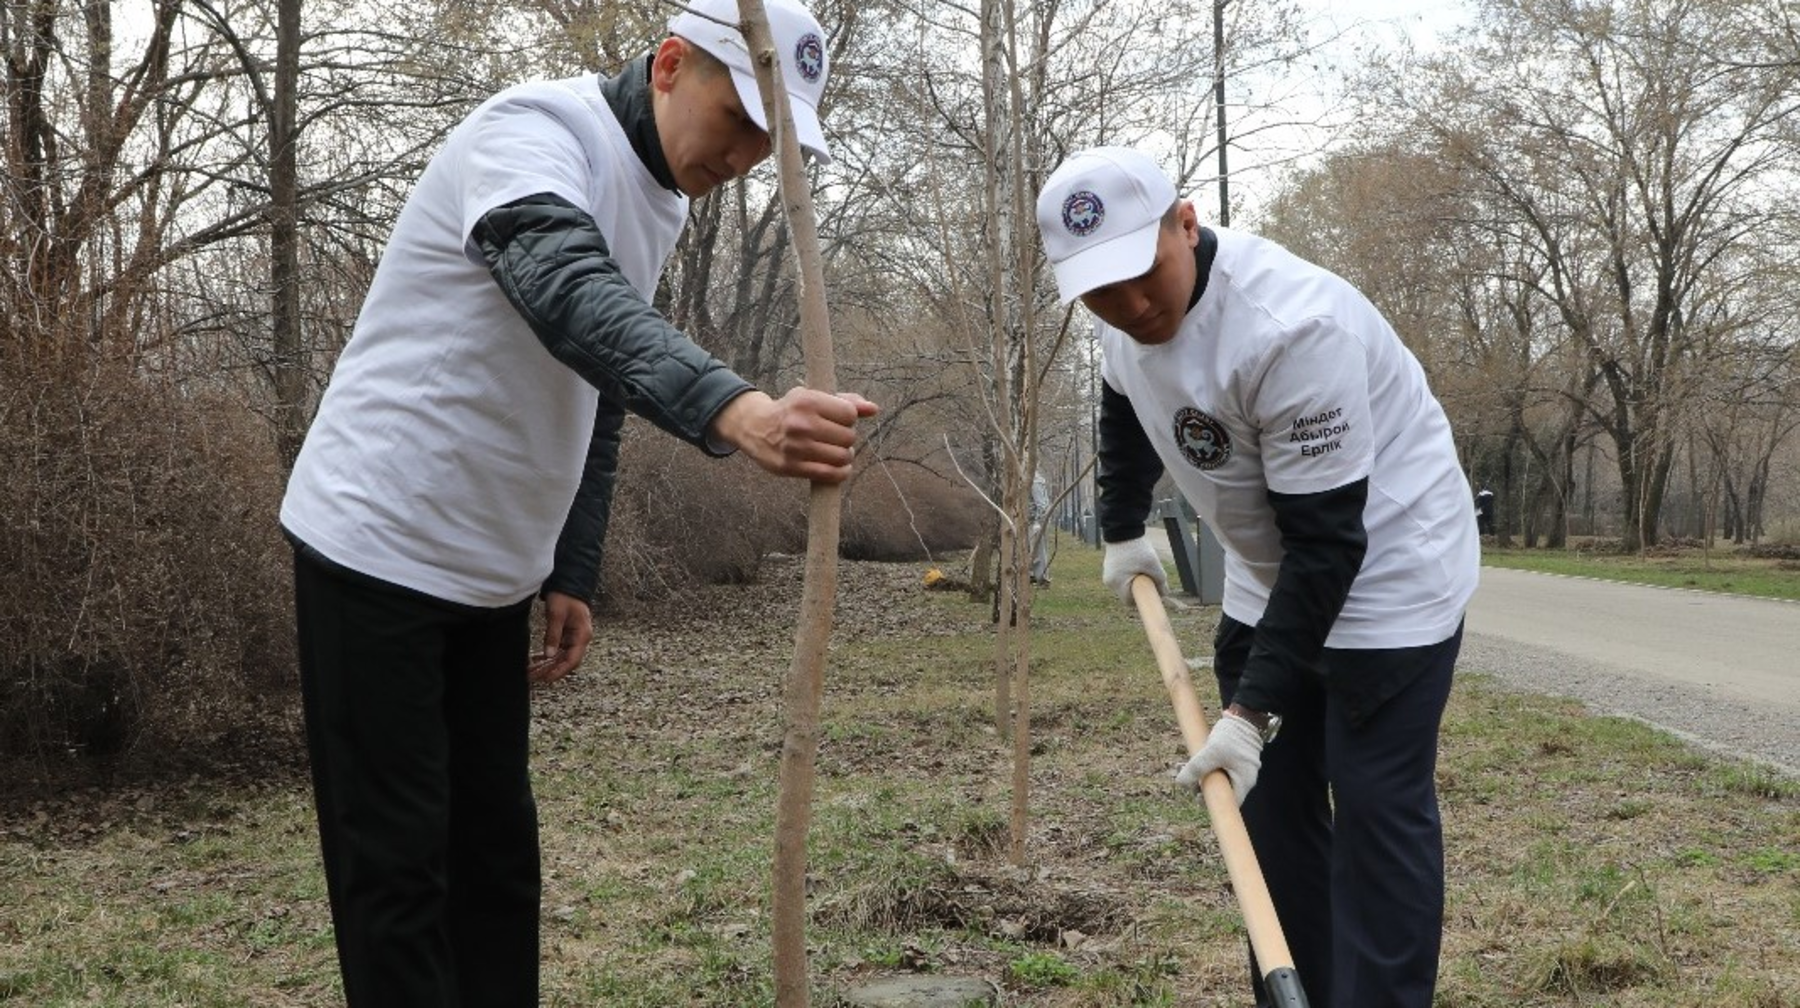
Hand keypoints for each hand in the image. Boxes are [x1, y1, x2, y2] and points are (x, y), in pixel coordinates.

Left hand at [528, 591, 592, 684]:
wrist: (568, 583)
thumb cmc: (565, 596)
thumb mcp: (556, 615)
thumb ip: (553, 635)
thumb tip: (549, 655)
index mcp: (582, 635)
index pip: (572, 660)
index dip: (559, 671)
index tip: (546, 679)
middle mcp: (580, 638)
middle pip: (567, 661)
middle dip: (551, 670)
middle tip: (534, 677)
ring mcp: (574, 637)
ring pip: (562, 656)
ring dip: (548, 664)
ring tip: (531, 671)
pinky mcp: (567, 634)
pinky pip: (559, 649)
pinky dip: (548, 655)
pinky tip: (536, 659)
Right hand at [709, 387, 878, 482]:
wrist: (754, 426)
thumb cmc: (791, 411)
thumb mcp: (813, 397)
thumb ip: (846, 401)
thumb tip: (874, 409)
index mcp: (807, 401)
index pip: (849, 414)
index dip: (848, 418)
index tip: (839, 419)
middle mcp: (801, 423)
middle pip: (848, 437)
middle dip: (846, 438)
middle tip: (836, 437)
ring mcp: (795, 447)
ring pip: (842, 457)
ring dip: (845, 456)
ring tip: (837, 452)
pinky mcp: (791, 467)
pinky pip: (830, 474)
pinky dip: (840, 473)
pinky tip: (839, 468)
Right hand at [1101, 536, 1167, 602]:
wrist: (1123, 529)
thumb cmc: (1137, 549)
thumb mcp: (1153, 565)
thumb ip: (1161, 581)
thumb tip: (1164, 594)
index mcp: (1117, 584)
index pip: (1129, 602)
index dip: (1141, 599)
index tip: (1150, 592)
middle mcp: (1109, 581)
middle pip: (1126, 593)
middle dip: (1138, 588)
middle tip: (1148, 577)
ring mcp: (1107, 573)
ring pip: (1124, 584)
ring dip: (1134, 580)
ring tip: (1141, 566)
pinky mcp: (1109, 566)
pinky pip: (1121, 576)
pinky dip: (1129, 573)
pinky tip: (1135, 562)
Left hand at [1175, 713, 1263, 804]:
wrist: (1243, 717)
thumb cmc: (1233, 736)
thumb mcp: (1212, 752)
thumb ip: (1196, 768)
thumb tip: (1180, 783)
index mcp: (1244, 782)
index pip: (1229, 802)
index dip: (1212, 802)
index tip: (1197, 795)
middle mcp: (1244, 779)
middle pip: (1221, 792)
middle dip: (1203, 787)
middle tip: (1187, 781)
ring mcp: (1239, 770)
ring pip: (1218, 780)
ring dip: (1202, 776)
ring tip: (1186, 768)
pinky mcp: (1233, 761)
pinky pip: (1218, 770)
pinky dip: (1206, 767)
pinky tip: (1194, 760)